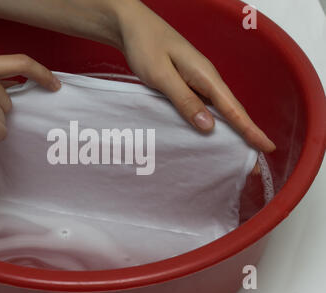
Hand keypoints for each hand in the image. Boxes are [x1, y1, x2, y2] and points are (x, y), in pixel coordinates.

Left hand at [116, 1, 275, 152]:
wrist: (131, 26)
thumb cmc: (145, 45)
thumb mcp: (162, 76)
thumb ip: (184, 100)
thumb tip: (209, 126)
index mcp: (205, 75)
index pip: (233, 108)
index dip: (251, 130)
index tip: (267, 147)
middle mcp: (206, 78)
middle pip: (231, 110)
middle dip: (245, 134)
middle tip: (256, 159)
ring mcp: (196, 80)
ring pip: (217, 109)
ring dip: (228, 130)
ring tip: (237, 152)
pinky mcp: (186, 82)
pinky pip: (203, 105)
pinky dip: (209, 120)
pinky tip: (208, 133)